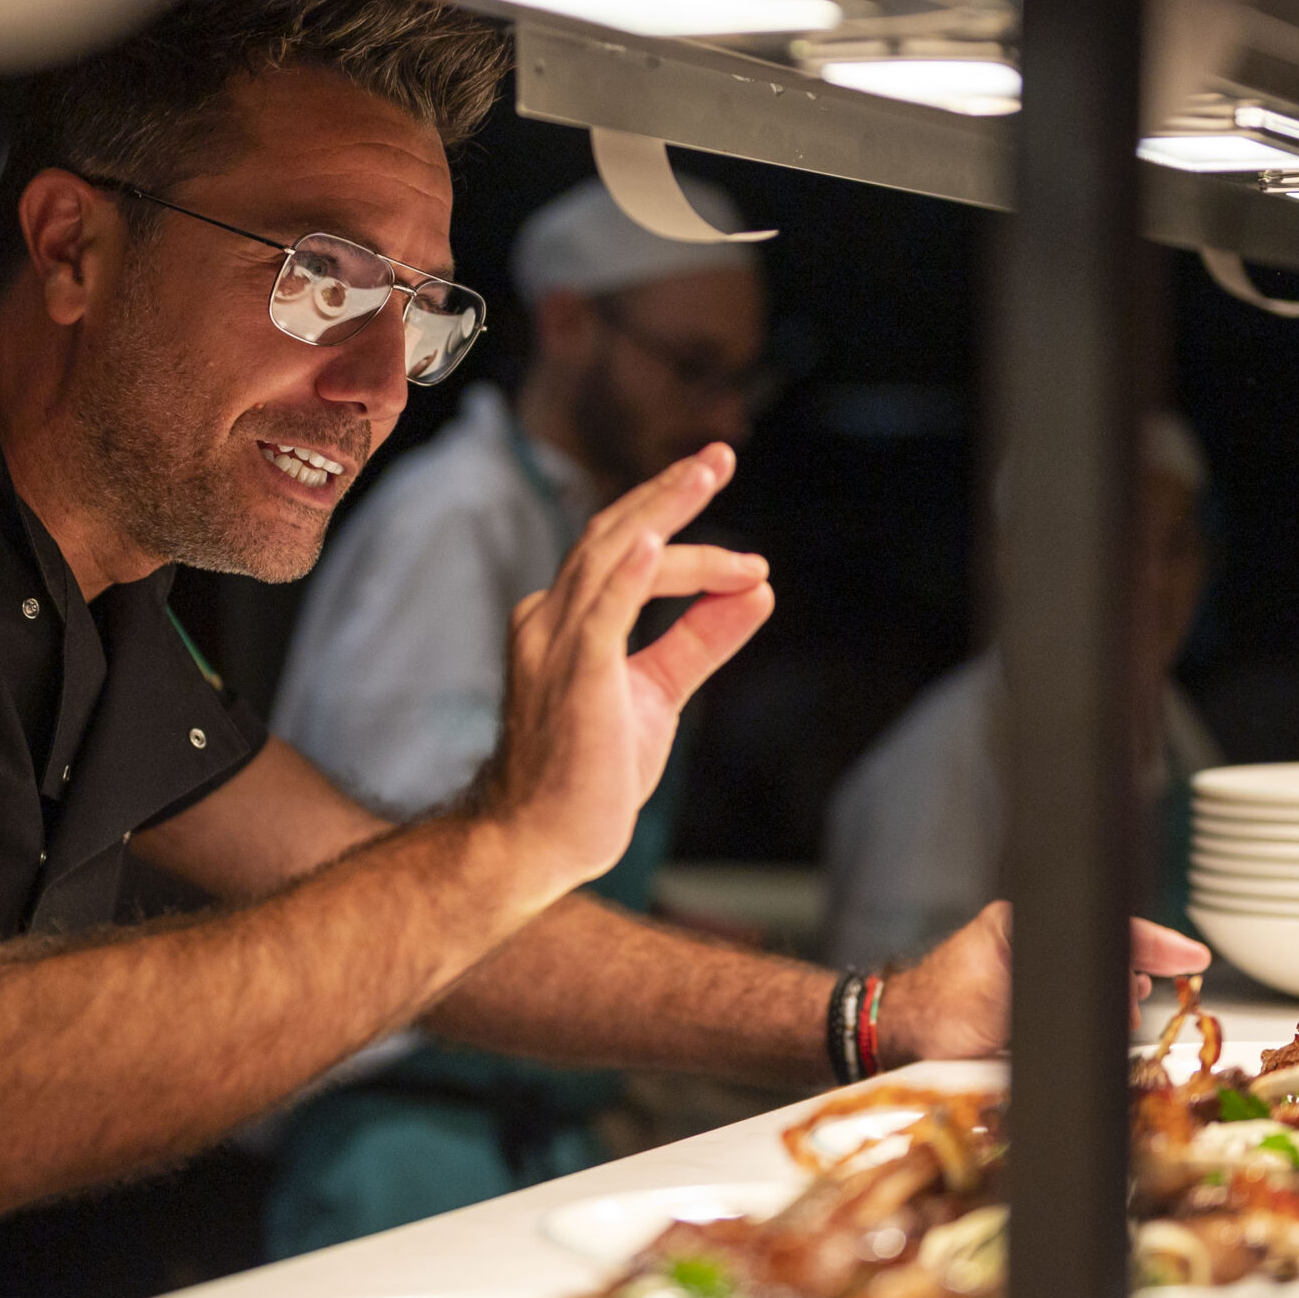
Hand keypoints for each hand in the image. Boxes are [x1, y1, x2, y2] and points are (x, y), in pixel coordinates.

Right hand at [489, 444, 773, 896]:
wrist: (540, 842)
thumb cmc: (589, 772)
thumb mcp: (658, 693)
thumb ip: (702, 640)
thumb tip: (758, 592)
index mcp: (565, 619)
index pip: (626, 552)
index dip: (678, 525)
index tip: (730, 514)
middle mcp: (550, 619)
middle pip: (614, 535)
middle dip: (669, 492)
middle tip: (720, 455)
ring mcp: (554, 645)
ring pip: (611, 557)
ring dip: (663, 513)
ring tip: (707, 473)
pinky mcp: (573, 679)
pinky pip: (601, 615)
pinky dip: (630, 576)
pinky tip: (660, 542)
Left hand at [876, 906, 1211, 1059]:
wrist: (894, 1033)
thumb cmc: (936, 1018)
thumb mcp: (1003, 1012)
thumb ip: (1058, 1006)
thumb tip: (1117, 1005)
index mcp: (1020, 925)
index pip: (1101, 926)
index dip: (1155, 943)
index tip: (1193, 958)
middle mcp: (1025, 935)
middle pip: (1104, 943)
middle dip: (1144, 964)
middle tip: (1179, 982)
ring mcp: (1024, 958)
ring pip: (1092, 967)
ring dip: (1120, 988)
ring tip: (1141, 1004)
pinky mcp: (1022, 985)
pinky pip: (1074, 987)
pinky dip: (1097, 1001)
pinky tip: (1113, 1015)